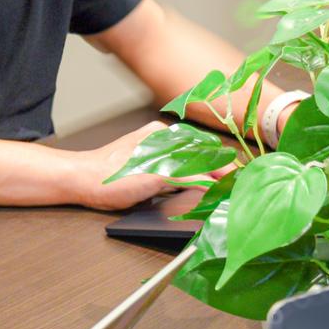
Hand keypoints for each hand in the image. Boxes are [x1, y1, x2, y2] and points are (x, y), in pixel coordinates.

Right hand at [68, 120, 225, 211]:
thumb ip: (168, 168)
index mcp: (159, 133)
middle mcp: (163, 137)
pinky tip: (220, 194)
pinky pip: (193, 177)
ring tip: (239, 190)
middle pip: (207, 151)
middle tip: (244, 184)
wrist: (83, 176)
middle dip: (228, 169)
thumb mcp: (143, 165)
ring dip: (224, 179)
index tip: (235, 173)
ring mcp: (161, 151)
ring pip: (204, 163)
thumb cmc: (108, 175)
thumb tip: (196, 181)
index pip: (199, 144)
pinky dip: (210, 186)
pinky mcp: (159, 168)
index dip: (220, 160)